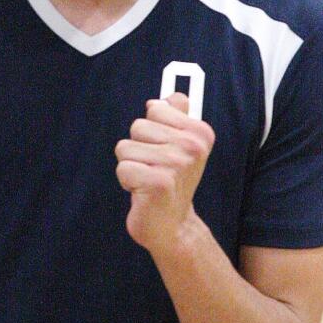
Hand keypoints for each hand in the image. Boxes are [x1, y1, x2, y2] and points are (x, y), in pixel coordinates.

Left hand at [115, 93, 214, 254]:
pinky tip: (143, 192)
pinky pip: (123, 167)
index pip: (155, 109)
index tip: (164, 149)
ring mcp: (176, 164)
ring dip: (131, 165)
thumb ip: (177, 117)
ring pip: (126, 147)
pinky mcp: (159, 182)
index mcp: (200, 132)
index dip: (151, 131)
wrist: (173, 226)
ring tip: (148, 180)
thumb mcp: (180, 145)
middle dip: (138, 148)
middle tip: (155, 168)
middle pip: (138, 126)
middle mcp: (192, 146)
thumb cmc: (171, 182)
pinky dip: (127, 181)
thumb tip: (173, 96)